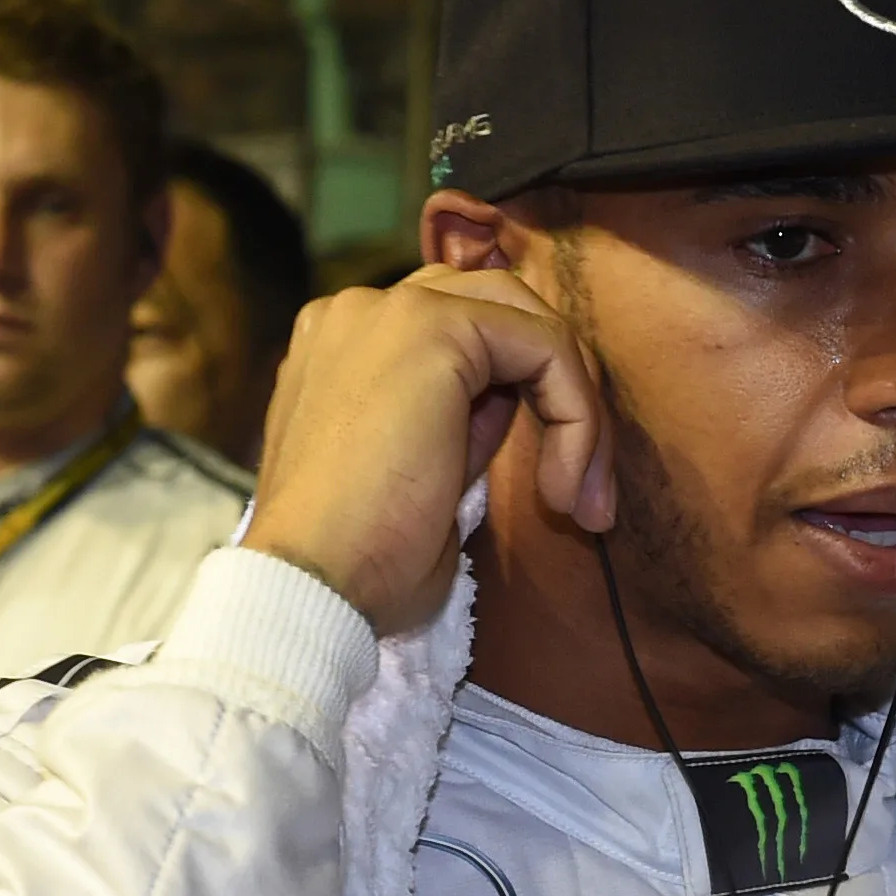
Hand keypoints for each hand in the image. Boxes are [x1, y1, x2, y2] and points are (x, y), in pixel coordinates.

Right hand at [244, 267, 613, 634]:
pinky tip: (563, 488)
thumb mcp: (425, 482)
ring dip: (577, 405)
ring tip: (583, 496)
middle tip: (585, 491)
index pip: (464, 336)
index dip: (524, 402)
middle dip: (562, 391)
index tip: (556, 495)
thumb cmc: (356, 563)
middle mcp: (362, 314)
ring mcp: (394, 311)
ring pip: (529, 320)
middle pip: (501, 310)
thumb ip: (461, 426)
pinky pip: (546, 346)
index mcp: (347, 348)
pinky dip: (577, 415)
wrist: (309, 586)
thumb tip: (510, 402)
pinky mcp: (435, 328)